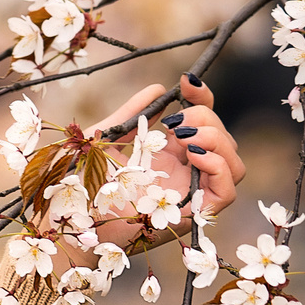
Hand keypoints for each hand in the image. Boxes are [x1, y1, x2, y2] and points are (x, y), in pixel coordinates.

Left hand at [47, 76, 246, 269]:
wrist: (70, 220)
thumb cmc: (81, 184)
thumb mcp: (106, 139)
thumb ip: (133, 114)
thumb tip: (159, 89)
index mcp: (168, 153)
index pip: (203, 122)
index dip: (202, 99)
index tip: (186, 84)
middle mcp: (184, 172)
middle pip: (223, 139)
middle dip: (206, 118)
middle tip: (175, 123)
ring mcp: (190, 194)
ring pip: (234, 163)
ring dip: (216, 141)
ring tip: (184, 139)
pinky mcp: (192, 216)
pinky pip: (228, 192)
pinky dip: (219, 168)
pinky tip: (192, 155)